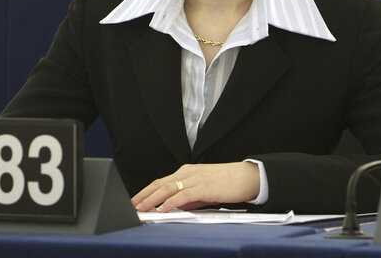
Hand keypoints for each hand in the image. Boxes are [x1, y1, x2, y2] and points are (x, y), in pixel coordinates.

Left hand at [131, 162, 259, 212]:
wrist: (247, 177)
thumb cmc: (227, 183)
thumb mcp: (203, 190)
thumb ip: (188, 198)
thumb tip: (174, 207)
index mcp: (186, 172)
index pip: (161, 181)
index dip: (146, 191)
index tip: (136, 200)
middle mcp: (188, 173)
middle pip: (160, 183)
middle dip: (144, 195)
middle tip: (132, 205)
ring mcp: (195, 178)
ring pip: (168, 188)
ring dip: (152, 199)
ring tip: (142, 208)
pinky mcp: (204, 186)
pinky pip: (183, 195)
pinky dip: (171, 202)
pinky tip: (163, 209)